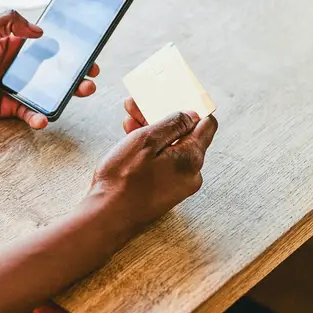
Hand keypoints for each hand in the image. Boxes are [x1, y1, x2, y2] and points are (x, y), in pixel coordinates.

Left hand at [0, 11, 98, 129]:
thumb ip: (7, 23)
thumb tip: (39, 31)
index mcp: (16, 45)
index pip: (49, 44)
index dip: (70, 46)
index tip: (89, 49)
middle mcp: (20, 66)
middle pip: (56, 69)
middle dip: (78, 72)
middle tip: (92, 74)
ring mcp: (16, 87)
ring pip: (49, 92)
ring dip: (67, 93)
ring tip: (81, 92)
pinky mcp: (8, 107)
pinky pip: (29, 112)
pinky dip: (38, 116)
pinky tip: (42, 118)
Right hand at [87, 108, 217, 234]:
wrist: (106, 216)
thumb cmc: (123, 179)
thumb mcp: (147, 140)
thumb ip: (173, 124)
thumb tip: (193, 115)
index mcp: (191, 158)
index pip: (207, 124)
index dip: (193, 107)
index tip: (176, 96)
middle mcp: (190, 173)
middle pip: (184, 135)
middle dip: (162, 116)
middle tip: (140, 104)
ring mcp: (177, 184)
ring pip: (170, 148)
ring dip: (152, 130)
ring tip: (129, 116)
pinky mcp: (163, 191)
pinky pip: (163, 162)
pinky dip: (150, 148)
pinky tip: (131, 136)